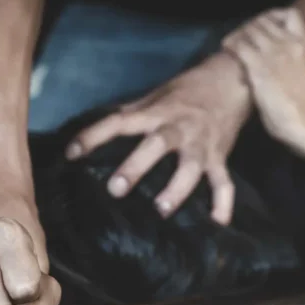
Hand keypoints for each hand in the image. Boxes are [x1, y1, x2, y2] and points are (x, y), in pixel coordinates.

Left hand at [65, 53, 251, 224]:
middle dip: (136, 167)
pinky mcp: (220, 157)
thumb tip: (99, 125)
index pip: (120, 122)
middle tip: (115, 189)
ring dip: (177, 189)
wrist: (233, 81)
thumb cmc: (188, 90)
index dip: (94, 136)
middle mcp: (179, 128)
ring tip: (161, 210)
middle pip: (157, 145)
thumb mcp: (156, 95)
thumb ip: (132, 113)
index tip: (72, 153)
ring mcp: (201, 145)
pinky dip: (223, 203)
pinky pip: (224, 182)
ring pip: (190, 168)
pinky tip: (217, 223)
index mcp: (157, 113)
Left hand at [222, 7, 304, 149]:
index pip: (290, 13)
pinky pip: (239, 45)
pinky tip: (226, 49)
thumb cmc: (301, 104)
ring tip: (230, 43)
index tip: (264, 27)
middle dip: (248, 26)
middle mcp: (290, 43)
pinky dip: (230, 44)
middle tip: (240, 37)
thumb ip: (292, 56)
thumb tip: (273, 50)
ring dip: (237, 34)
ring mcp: (275, 53)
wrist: (302, 122)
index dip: (273, 16)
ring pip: (249, 29)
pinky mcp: (259, 67)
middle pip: (264, 20)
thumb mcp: (304, 71)